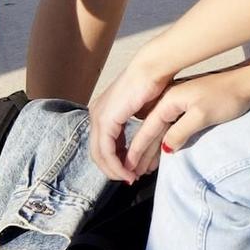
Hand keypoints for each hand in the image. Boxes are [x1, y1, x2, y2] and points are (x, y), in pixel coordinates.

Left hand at [88, 51, 176, 183]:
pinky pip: (107, 151)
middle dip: (112, 169)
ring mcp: (98, 116)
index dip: (114, 161)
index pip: (102, 144)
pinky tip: (128, 171)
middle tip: (128, 179)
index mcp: (102, 111)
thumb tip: (135, 147)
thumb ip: (134, 130)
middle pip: (97, 151)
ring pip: (99, 154)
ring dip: (114, 170)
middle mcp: (95, 113)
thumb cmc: (154, 87)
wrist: (153, 70)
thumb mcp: (142, 114)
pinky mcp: (105, 120)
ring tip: (129, 178)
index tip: (128, 171)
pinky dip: (116, 164)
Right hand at [124, 67, 249, 172]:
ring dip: (148, 150)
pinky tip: (159, 153)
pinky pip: (166, 128)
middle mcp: (168, 101)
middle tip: (131, 175)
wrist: (245, 82)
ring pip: (158, 131)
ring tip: (141, 170)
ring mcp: (176, 104)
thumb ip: (181, 132)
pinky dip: (160, 143)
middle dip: (139, 154)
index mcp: (169, 101)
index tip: (128, 167)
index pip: (147, 130)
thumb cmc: (227, 97)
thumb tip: (165, 149)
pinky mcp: (185, 107)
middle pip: (149, 132)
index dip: (137, 150)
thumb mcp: (202, 116)